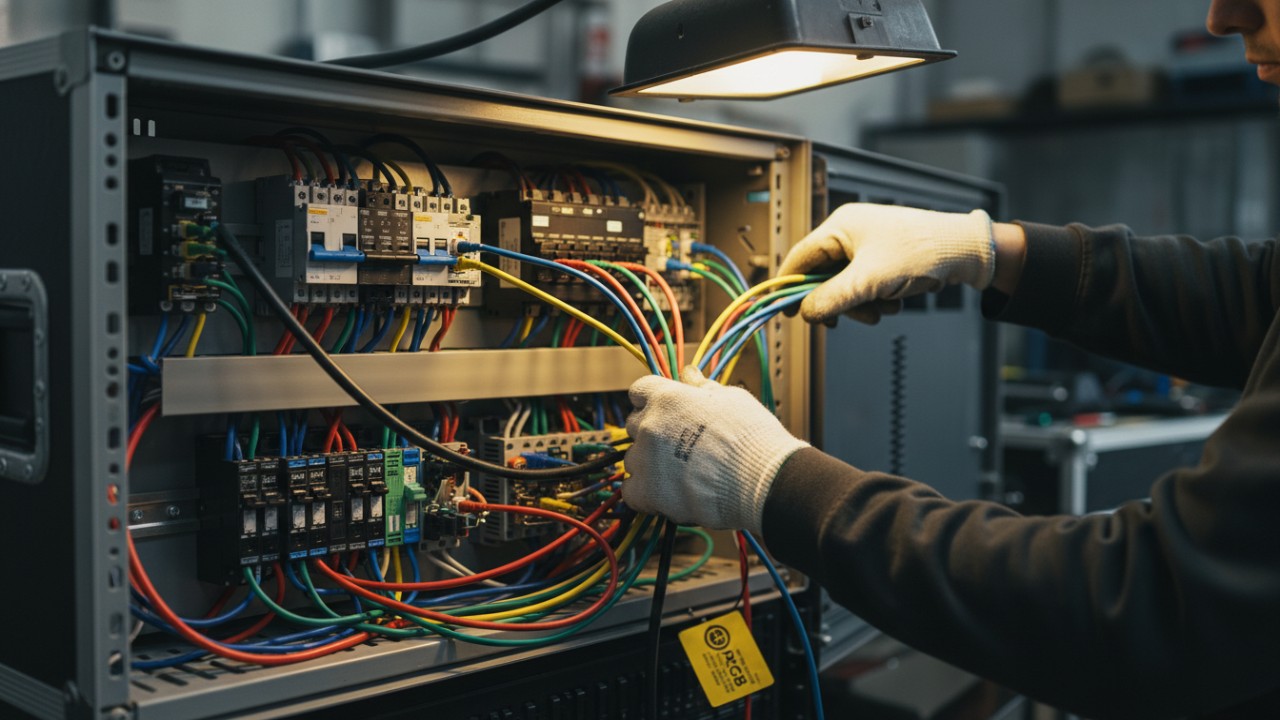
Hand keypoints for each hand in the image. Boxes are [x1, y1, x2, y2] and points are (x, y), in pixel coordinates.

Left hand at [623, 367, 807, 536]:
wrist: (761, 480)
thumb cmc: (752, 438)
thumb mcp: (732, 398)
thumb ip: (702, 387)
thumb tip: (688, 373)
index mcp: (668, 397)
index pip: (640, 391)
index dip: (652, 401)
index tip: (664, 411)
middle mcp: (650, 425)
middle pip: (634, 424)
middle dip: (652, 432)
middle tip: (679, 446)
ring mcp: (645, 459)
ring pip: (633, 459)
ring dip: (650, 465)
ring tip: (680, 474)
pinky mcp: (647, 492)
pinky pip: (631, 492)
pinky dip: (645, 494)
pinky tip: (666, 494)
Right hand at [778, 203, 995, 323]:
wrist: (966, 251)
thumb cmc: (921, 252)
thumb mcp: (869, 281)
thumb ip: (832, 298)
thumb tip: (805, 312)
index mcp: (841, 227)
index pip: (800, 257)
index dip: (788, 286)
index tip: (783, 310)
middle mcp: (850, 234)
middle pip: (823, 276)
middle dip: (837, 301)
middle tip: (843, 320)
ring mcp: (867, 247)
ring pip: (845, 286)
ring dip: (859, 304)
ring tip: (882, 308)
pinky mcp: (883, 260)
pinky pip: (864, 286)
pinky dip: (874, 299)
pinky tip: (892, 302)